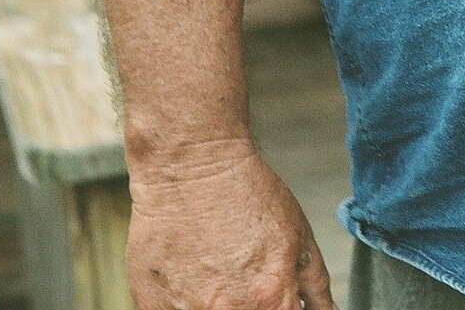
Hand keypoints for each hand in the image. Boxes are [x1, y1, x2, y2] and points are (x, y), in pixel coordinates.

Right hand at [126, 141, 337, 309]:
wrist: (190, 167)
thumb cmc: (245, 194)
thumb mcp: (297, 232)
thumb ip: (314, 285)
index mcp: (270, 297)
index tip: (281, 302)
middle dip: (253, 307)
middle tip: (244, 280)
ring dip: (217, 303)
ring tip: (218, 274)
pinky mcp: (150, 308)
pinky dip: (185, 304)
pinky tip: (191, 276)